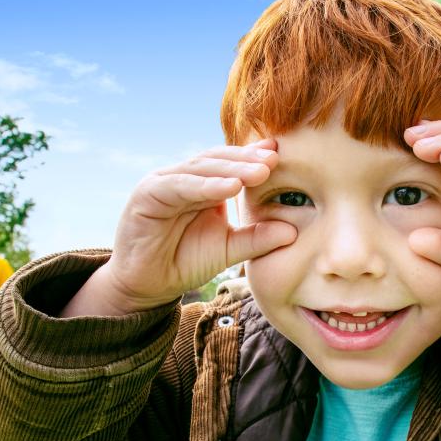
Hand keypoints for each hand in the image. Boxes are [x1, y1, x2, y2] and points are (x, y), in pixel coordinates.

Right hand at [63, 139, 295, 315]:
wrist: (147, 285)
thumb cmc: (186, 261)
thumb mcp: (229, 249)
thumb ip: (257, 239)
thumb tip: (293, 231)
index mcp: (204, 184)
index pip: (232, 164)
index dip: (255, 158)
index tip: (282, 155)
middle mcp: (185, 177)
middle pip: (219, 160)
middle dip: (248, 160)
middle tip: (275, 159)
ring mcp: (164, 182)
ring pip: (202, 168)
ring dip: (232, 169)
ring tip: (260, 171)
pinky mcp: (148, 194)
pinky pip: (180, 185)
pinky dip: (206, 185)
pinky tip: (231, 187)